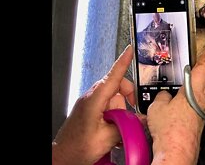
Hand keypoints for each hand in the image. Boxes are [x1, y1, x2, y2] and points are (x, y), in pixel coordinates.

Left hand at [52, 45, 136, 164]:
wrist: (62, 157)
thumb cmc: (77, 148)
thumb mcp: (108, 138)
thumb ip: (128, 126)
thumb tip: (142, 120)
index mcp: (95, 99)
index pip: (113, 75)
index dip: (123, 61)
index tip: (130, 50)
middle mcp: (91, 98)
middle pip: (117, 87)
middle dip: (128, 98)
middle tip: (133, 113)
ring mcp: (90, 104)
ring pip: (113, 99)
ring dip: (121, 111)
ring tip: (118, 129)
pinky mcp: (90, 111)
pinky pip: (107, 107)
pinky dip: (114, 115)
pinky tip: (113, 131)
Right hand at [147, 44, 204, 164]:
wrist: (176, 150)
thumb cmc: (170, 130)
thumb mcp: (157, 106)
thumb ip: (162, 96)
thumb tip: (164, 96)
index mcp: (194, 91)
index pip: (204, 67)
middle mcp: (203, 101)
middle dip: (204, 76)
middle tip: (195, 73)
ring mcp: (203, 114)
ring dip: (197, 93)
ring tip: (184, 93)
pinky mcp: (200, 124)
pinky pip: (198, 110)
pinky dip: (192, 107)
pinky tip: (180, 111)